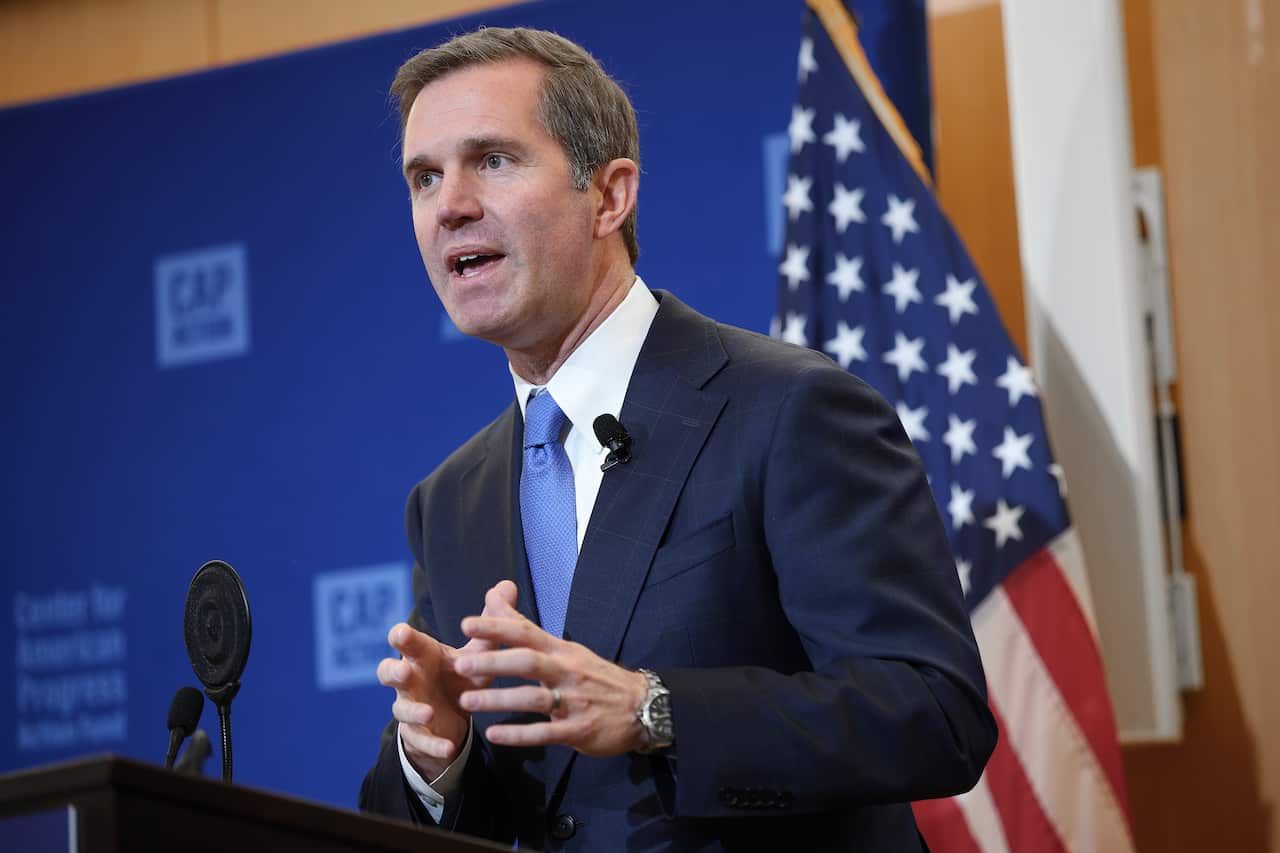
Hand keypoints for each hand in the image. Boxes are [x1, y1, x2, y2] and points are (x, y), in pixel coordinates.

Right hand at [377, 581, 517, 779]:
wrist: (452, 717)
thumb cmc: (460, 676)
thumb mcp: (477, 653)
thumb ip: (490, 623)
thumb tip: (507, 585)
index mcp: (423, 656)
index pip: (405, 642)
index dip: (400, 637)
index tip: (402, 632)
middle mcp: (410, 680)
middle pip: (388, 672)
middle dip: (393, 671)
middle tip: (405, 671)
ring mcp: (410, 707)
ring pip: (400, 708)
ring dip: (412, 711)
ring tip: (428, 712)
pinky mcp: (418, 735)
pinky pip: (420, 741)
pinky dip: (433, 745)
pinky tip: (449, 749)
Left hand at [454, 591, 649, 756]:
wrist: (641, 706)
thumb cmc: (594, 675)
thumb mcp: (564, 648)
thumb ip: (526, 628)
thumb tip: (494, 596)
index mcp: (561, 650)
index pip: (526, 632)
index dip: (497, 627)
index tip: (466, 624)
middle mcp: (566, 671)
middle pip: (528, 662)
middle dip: (494, 662)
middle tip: (461, 665)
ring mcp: (573, 701)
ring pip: (533, 698)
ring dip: (500, 699)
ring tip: (468, 702)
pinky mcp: (578, 730)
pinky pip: (545, 732)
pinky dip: (520, 734)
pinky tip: (495, 735)